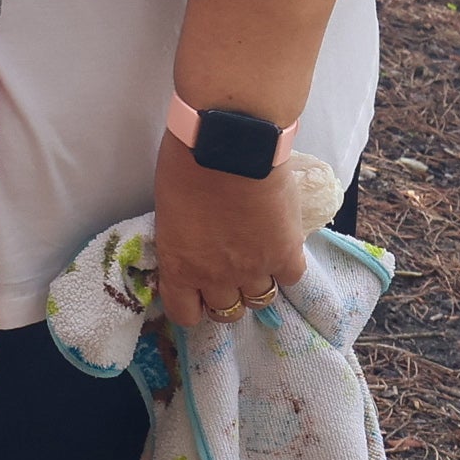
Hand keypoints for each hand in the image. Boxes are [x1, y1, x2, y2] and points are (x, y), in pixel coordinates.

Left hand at [149, 131, 306, 331]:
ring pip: (261, 300)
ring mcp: (255, 269)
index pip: (185, 314)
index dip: (191, 306)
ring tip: (255, 260)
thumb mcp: (168, 210)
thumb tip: (191, 246)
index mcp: (180, 266)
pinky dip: (285, 267)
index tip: (193, 294)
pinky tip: (279, 247)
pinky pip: (291, 278)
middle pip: (227, 313)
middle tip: (226, 273)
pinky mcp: (288, 254)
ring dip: (256, 284)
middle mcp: (217, 278)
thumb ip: (180, 240)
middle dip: (225, 296)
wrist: (228, 145)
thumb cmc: (184, 166)